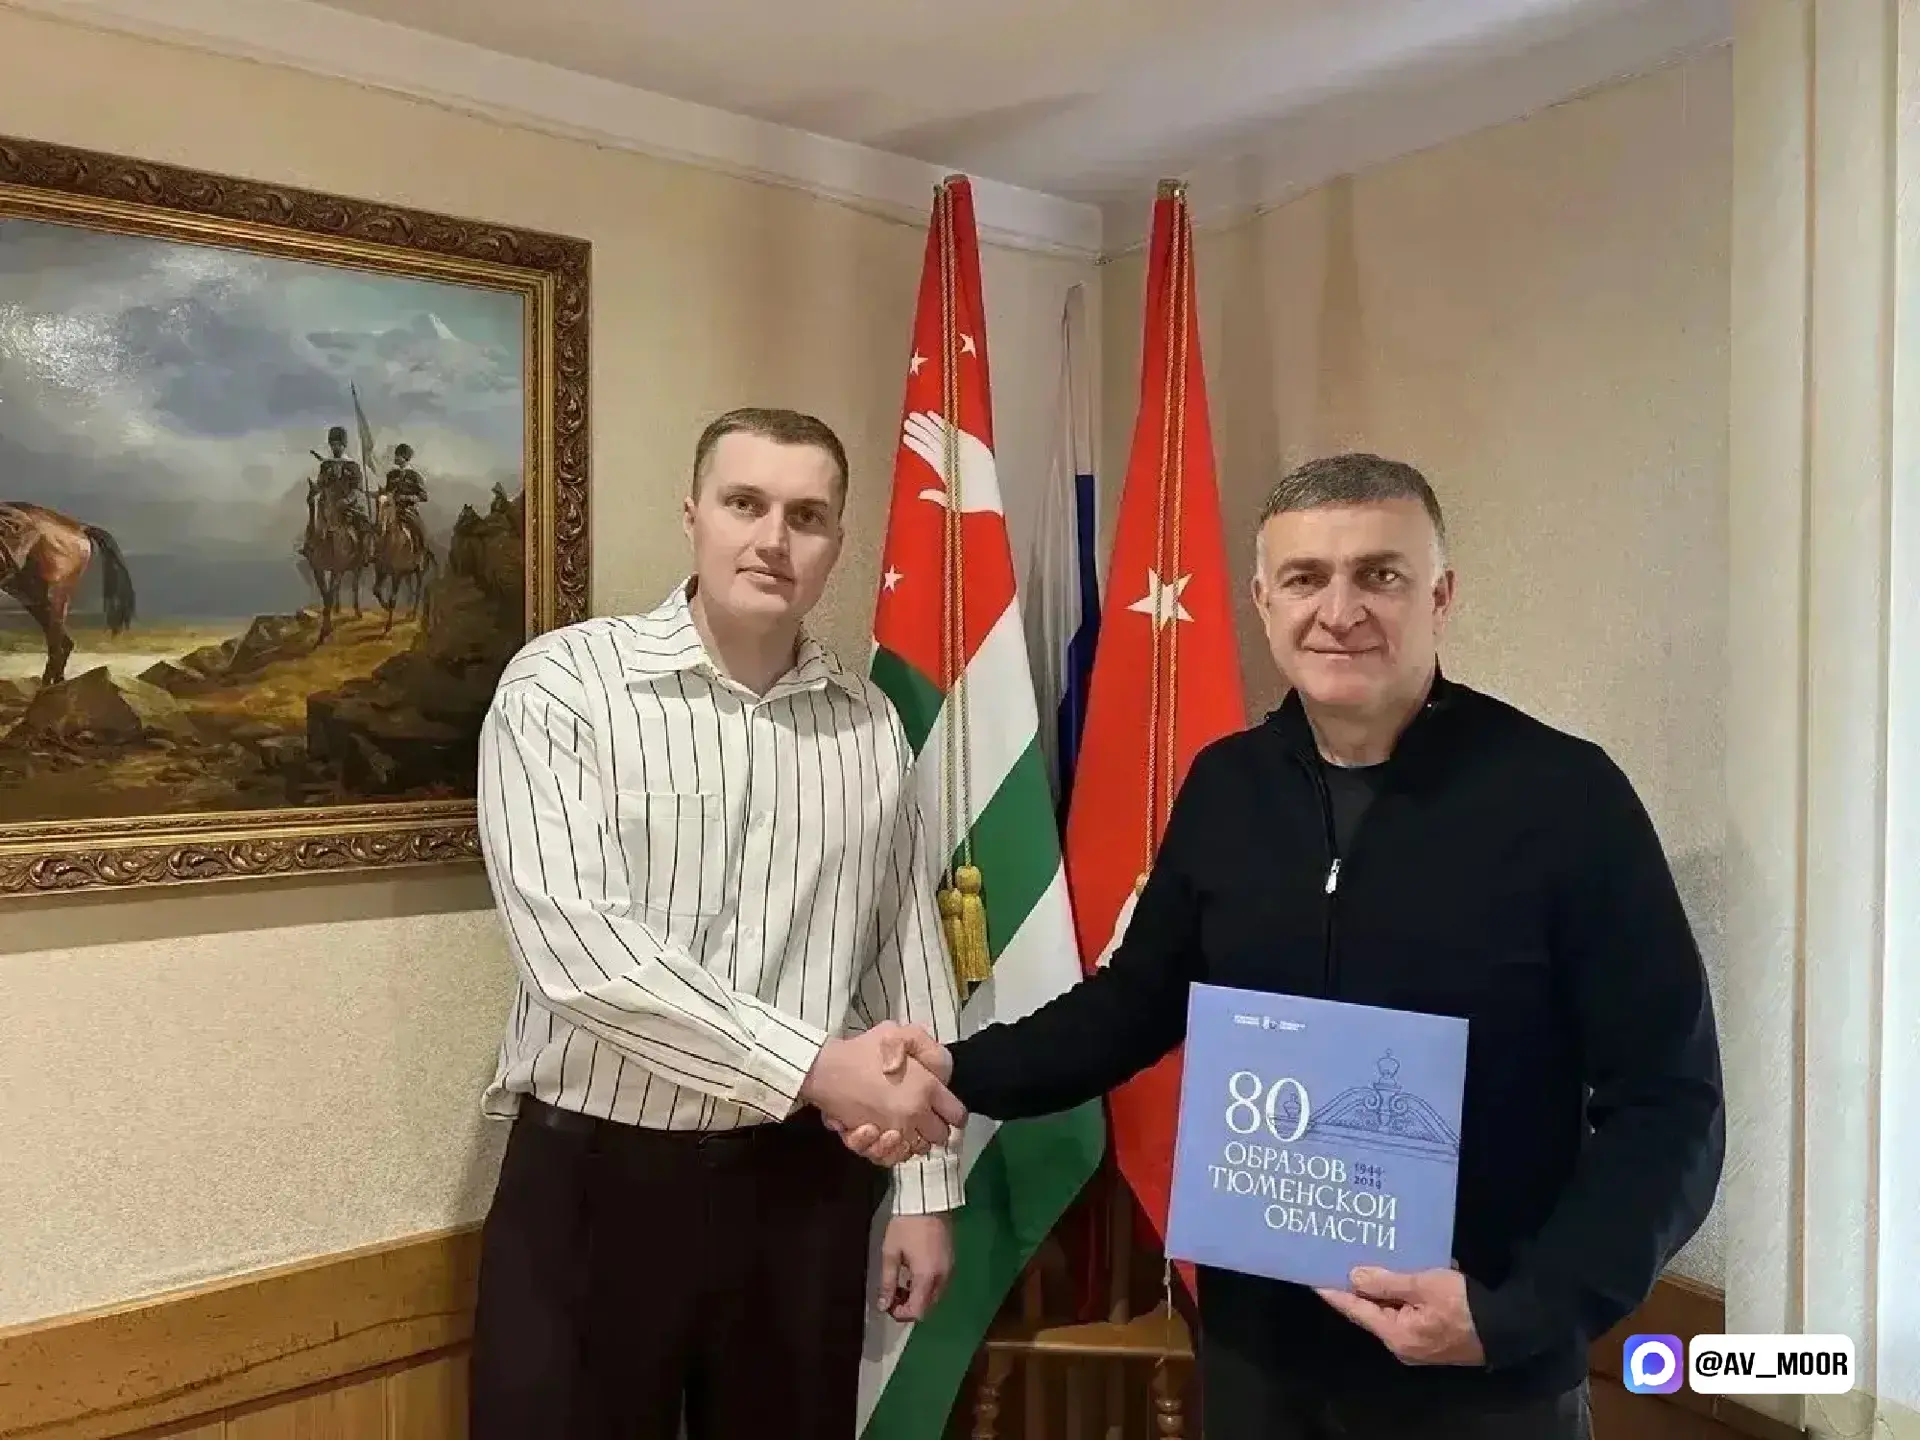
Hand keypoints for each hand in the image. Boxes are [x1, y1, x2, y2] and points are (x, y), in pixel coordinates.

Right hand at [800, 1025, 963, 1151]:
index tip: (944, 1108)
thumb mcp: (899, 1033)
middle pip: (940, 1137)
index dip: (953, 1113)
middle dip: (934, 1128)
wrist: (826, 1070)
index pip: (957, 1115)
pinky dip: (889, 1151)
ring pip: (916, 1150)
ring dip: (912, 1141)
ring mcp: (894, 1131)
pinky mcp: (873, 1143)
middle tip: (922, 1116)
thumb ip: (928, 1049)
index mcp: (927, 1088)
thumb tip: (943, 1074)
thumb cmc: (862, 1051)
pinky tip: (882, 1135)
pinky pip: (891, 1158)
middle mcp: (916, 1114)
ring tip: (901, 1126)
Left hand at [877, 1214, 952, 1320]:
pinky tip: (914, 1273)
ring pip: (935, 1295)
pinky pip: (940, 1283)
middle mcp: (942, 1277)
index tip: (888, 1305)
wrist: (926, 1199)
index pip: (917, 1311)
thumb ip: (888, 1283)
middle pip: (928, 1306)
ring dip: (918, 1296)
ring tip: (901, 1283)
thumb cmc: (905, 1225)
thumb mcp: (891, 1253)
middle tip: (892, 1295)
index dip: (901, 1313)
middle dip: (910, 1306)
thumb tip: (883, 1306)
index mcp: (927, 1277)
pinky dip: (927, 1285)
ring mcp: (950, 1268)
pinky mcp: (951, 1259)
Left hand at [902, 411, 1003, 515]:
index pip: (925, 452)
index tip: (906, 437)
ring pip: (938, 433)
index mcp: (942, 467)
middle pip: (930, 440)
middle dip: (919, 430)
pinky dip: (941, 422)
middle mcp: (948, 456)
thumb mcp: (950, 500)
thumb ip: (936, 495)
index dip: (916, 444)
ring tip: (914, 416)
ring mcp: (957, 448)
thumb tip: (921, 495)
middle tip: (908, 421)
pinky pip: (951, 430)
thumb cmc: (972, 499)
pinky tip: (931, 415)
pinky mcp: (968, 441)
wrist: (989, 494)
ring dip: (926, 424)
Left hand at [1315, 1266, 1485, 1365]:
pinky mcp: (1434, 1334)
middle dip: (1359, 1284)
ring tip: (1367, 1256)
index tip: (1313, 1276)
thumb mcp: (1424, 1286)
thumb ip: (1387, 1282)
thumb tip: (1354, 1277)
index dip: (1334, 1292)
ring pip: (1393, 1307)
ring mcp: (1419, 1341)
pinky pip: (1410, 1309)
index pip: (1355, 1310)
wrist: (1509, 1328)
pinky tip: (1402, 1266)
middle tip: (1340, 1258)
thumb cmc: (1463, 1306)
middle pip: (1373, 1310)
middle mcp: (1403, 1343)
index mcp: (1396, 1335)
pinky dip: (1406, 1289)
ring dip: (1385, 1284)